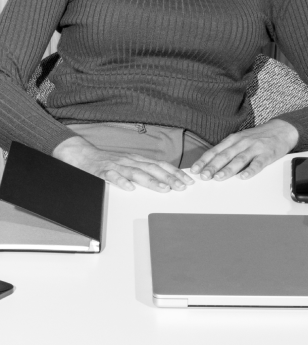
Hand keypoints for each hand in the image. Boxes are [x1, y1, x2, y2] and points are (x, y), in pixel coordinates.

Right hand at [53, 135, 191, 192]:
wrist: (82, 155)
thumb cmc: (108, 162)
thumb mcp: (129, 163)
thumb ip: (144, 169)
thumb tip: (165, 178)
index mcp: (137, 159)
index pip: (160, 165)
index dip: (175, 172)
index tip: (188, 181)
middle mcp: (129, 161)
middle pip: (152, 169)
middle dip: (169, 178)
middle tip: (182, 187)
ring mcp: (116, 166)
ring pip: (136, 173)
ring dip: (151, 181)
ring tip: (163, 189)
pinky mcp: (102, 172)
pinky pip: (112, 177)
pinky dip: (121, 182)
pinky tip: (129, 188)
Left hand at [189, 119, 298, 180]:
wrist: (282, 129)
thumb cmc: (258, 137)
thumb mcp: (241, 139)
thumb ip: (228, 149)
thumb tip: (210, 164)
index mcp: (234, 139)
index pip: (216, 150)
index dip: (205, 160)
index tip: (195, 170)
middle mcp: (243, 142)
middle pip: (225, 155)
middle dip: (213, 166)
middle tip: (204, 176)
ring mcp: (255, 147)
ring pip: (239, 159)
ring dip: (228, 169)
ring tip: (219, 177)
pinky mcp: (267, 154)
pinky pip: (258, 163)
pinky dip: (250, 170)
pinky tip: (244, 177)